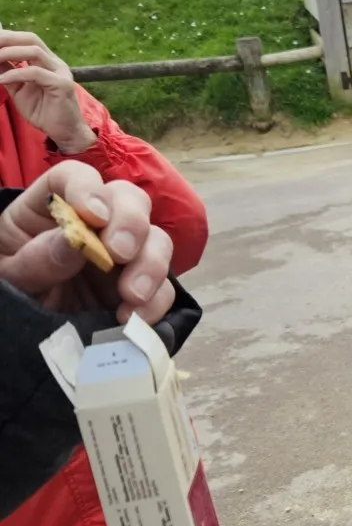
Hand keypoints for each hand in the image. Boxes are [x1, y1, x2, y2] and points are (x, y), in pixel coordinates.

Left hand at [0, 29, 95, 151]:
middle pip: (31, 39)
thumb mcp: (19, 90)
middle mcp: (55, 63)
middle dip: (8, 39)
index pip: (27, 40)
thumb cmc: (43, 112)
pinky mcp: (62, 84)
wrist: (63, 132)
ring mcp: (61, 72)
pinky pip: (35, 73)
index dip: (8, 38)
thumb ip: (9, 73)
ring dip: (10, 53)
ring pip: (34, 52)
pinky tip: (2, 80)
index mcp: (47, 62)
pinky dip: (15, 74)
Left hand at [0, 163, 174, 322]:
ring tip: (132, 295)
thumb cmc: (9, 298)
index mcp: (49, 212)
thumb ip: (35, 260)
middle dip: (131, 223)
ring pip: (156, 240)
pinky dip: (157, 302)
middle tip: (119, 254)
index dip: (88, 189)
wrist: (24, 347)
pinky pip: (163, 289)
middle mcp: (93, 227)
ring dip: (151, 263)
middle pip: (128, 199)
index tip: (93, 215)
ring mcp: (120, 260)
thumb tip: (76, 241)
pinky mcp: (138, 292)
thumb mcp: (7, 278)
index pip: (74, 178)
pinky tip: (135, 319)